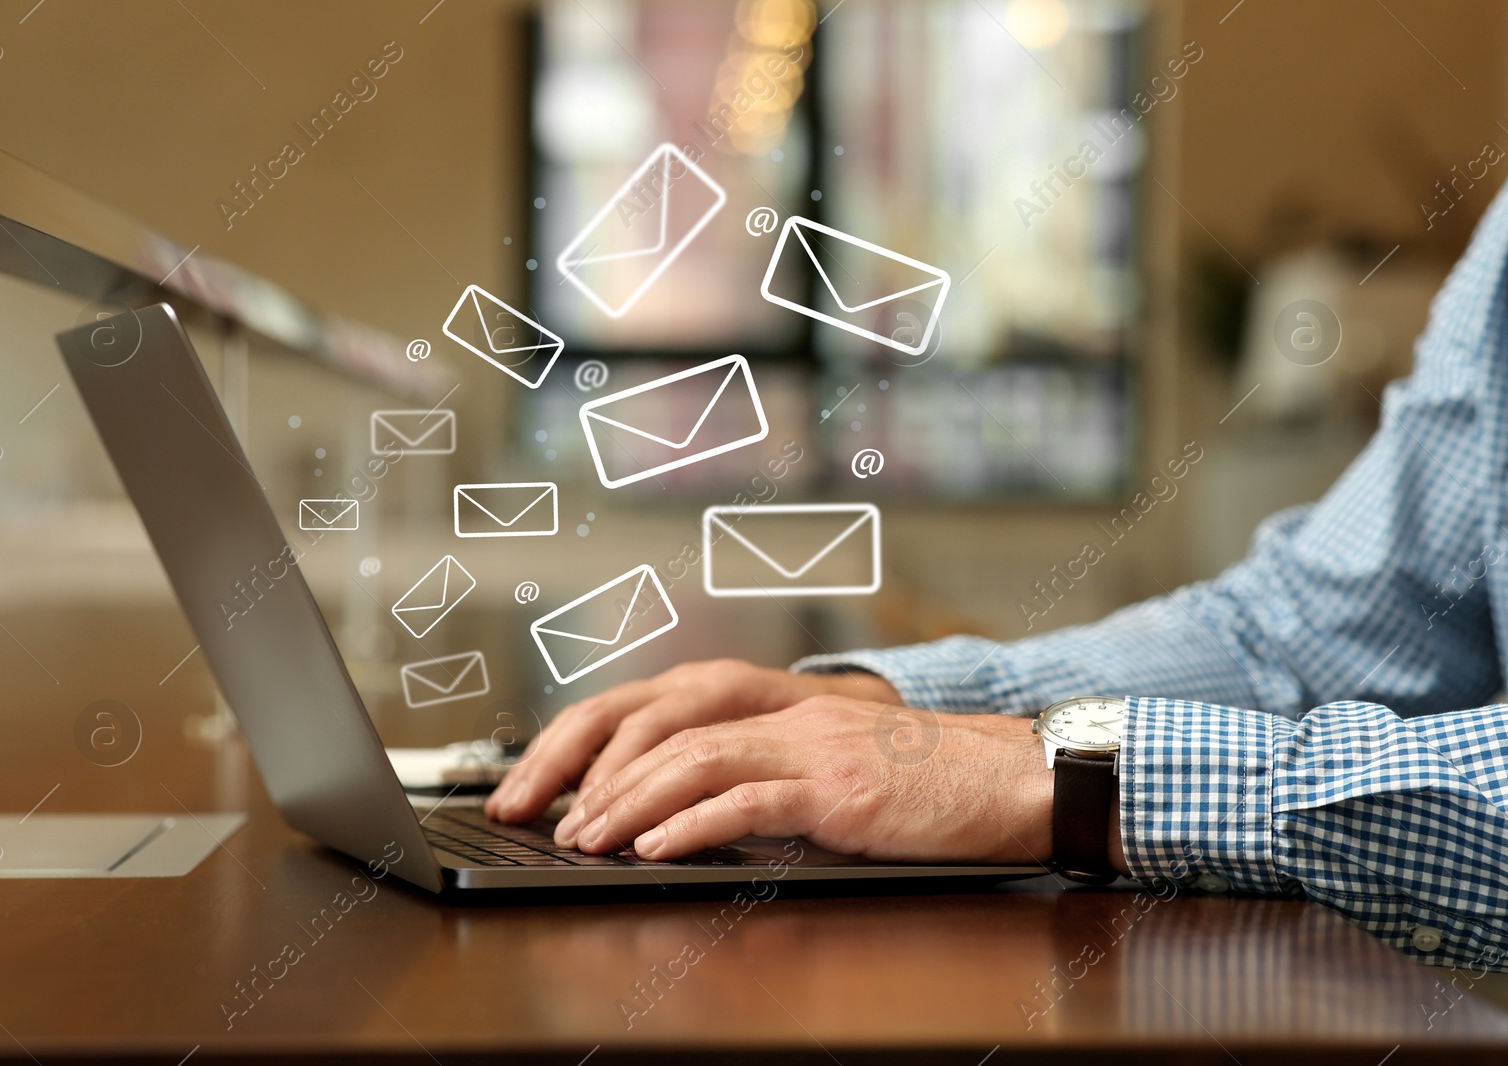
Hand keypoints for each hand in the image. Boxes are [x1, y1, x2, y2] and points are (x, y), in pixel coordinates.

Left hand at [485, 660, 899, 823]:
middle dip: (588, 773)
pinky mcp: (840, 789)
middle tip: (539, 817)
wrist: (1015, 778)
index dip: (593, 746)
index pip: (659, 710)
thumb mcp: (835, 768)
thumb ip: (767, 776)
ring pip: (693, 759)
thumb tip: (688, 817)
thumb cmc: (929, 785)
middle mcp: (786, 714)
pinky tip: (653, 849)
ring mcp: (813, 746)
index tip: (547, 789)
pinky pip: (749, 800)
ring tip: (583, 838)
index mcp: (777, 706)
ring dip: (626, 803)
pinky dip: (691, 824)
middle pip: (660, 726)